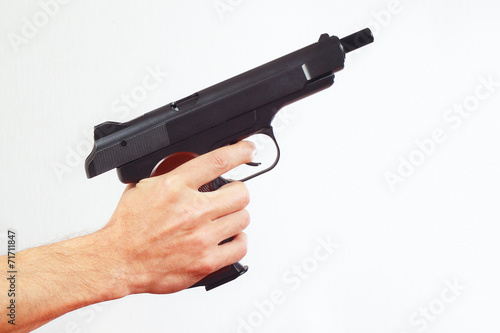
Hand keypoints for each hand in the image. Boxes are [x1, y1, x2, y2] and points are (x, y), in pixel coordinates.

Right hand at [100, 141, 254, 294]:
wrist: (118, 261)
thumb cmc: (128, 228)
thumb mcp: (143, 187)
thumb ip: (169, 175)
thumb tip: (186, 165)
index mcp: (175, 187)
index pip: (218, 161)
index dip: (240, 151)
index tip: (247, 149)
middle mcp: (191, 211)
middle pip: (240, 193)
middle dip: (237, 192)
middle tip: (229, 197)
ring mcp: (201, 237)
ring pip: (243, 218)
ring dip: (235, 218)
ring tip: (224, 220)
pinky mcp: (206, 261)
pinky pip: (240, 247)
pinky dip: (237, 241)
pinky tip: (228, 239)